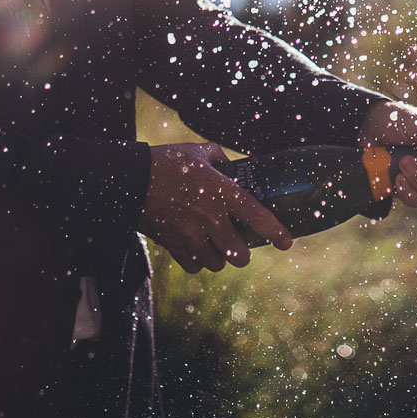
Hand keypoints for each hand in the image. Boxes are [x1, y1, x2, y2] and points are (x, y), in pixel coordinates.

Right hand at [138, 142, 292, 273]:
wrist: (130, 180)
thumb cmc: (165, 162)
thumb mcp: (196, 151)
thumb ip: (217, 156)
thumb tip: (228, 162)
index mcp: (221, 192)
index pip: (256, 216)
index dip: (275, 232)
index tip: (286, 242)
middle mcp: (210, 217)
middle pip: (239, 254)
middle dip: (242, 253)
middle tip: (238, 245)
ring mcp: (191, 234)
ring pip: (218, 263)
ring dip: (220, 258)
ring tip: (215, 247)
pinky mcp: (173, 245)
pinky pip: (194, 266)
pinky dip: (197, 262)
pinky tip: (196, 250)